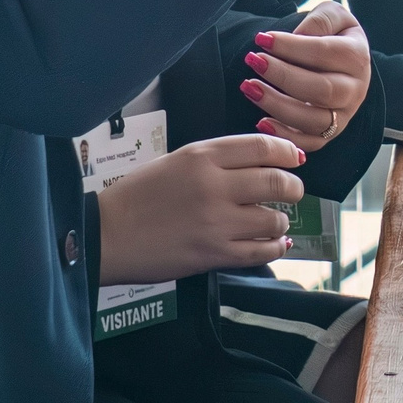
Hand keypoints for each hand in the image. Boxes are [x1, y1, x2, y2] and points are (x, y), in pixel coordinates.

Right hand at [96, 134, 306, 283]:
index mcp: (202, 157)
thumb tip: (261, 163)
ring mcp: (216, 223)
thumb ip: (217, 160)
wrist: (107, 235)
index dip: (287, 152)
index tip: (295, 159)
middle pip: (276, 182)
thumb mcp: (176, 161)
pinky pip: (260, 252)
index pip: (262, 148)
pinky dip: (275, 247)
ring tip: (276, 222)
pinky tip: (276, 243)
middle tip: (294, 191)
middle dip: (293, 187)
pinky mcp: (213, 254)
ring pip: (273, 219)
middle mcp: (214, 186)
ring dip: (281, 221)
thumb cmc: (138, 195)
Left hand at [241, 3, 371, 151]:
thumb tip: (301, 35)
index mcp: (357, 58)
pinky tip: (262, 123)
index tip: (262, 39)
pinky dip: (286, 136)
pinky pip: (310, 143)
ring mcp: (344, 115)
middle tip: (253, 61)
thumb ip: (321, 20)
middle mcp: (355, 90)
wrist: (342, 61)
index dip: (292, 47)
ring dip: (278, 106)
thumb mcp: (333, 15)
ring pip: (314, 120)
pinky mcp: (330, 133)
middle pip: (322, 90)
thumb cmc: (333, 35)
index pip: (324, 53)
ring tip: (250, 88)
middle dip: (283, 76)